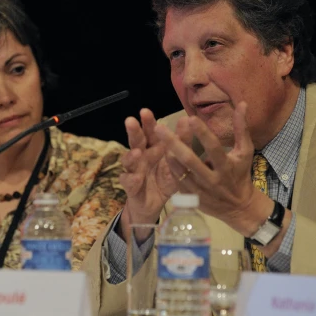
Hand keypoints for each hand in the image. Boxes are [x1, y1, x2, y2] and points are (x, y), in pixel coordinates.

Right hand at [117, 108, 177, 238]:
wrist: (153, 204)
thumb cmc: (165, 179)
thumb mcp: (177, 162)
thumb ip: (181, 143)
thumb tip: (187, 120)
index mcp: (153, 148)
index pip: (149, 132)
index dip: (147, 122)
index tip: (145, 111)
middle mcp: (141, 156)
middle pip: (135, 141)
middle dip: (133, 131)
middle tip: (131, 121)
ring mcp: (133, 171)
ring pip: (128, 160)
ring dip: (131, 156)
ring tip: (137, 152)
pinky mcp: (131, 187)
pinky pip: (129, 182)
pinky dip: (132, 180)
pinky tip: (137, 178)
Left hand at [153, 102, 268, 236]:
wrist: (238, 207)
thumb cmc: (241, 174)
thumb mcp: (245, 151)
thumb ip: (241, 128)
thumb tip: (242, 103)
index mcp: (226, 167)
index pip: (213, 148)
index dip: (203, 134)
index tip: (191, 118)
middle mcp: (212, 180)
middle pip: (190, 160)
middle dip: (174, 143)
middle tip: (159, 127)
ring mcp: (200, 190)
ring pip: (180, 171)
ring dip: (168, 154)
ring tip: (157, 137)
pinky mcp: (191, 197)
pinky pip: (177, 181)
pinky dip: (170, 167)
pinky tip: (162, 153)